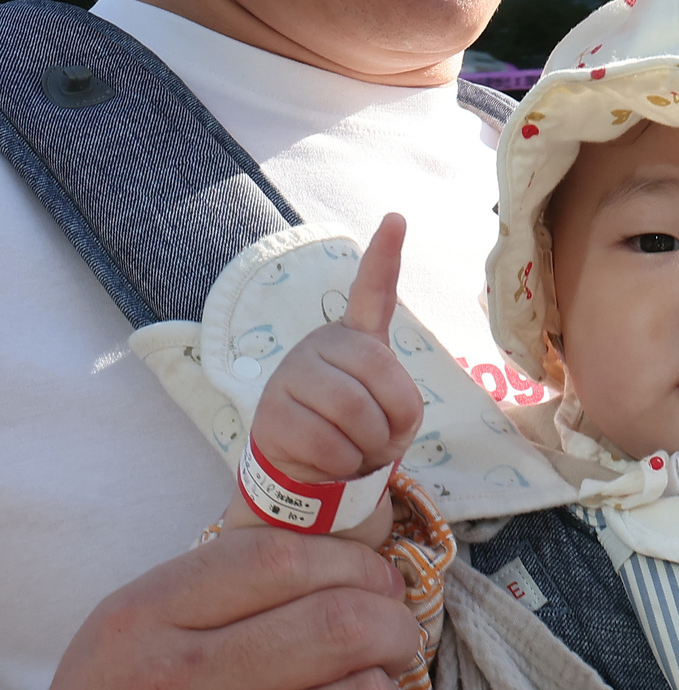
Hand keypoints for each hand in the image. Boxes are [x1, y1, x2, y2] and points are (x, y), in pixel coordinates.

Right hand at [0, 529, 419, 689]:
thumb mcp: (138, 623)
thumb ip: (225, 578)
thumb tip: (351, 556)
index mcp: (148, 619)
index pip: (283, 559)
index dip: (356, 562)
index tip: (377, 580)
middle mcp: (177, 687)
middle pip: (340, 625)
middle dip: (394, 624)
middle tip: (395, 635)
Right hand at [252, 214, 423, 483]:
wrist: (311, 470)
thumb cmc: (362, 431)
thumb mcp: (392, 412)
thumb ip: (395, 396)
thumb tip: (367, 407)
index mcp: (357, 338)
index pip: (372, 292)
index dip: (384, 257)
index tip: (396, 219)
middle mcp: (322, 344)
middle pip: (380, 375)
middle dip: (393, 421)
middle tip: (379, 437)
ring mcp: (292, 374)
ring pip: (355, 412)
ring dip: (369, 446)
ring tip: (355, 449)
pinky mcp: (271, 413)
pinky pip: (328, 444)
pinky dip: (343, 464)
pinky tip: (330, 460)